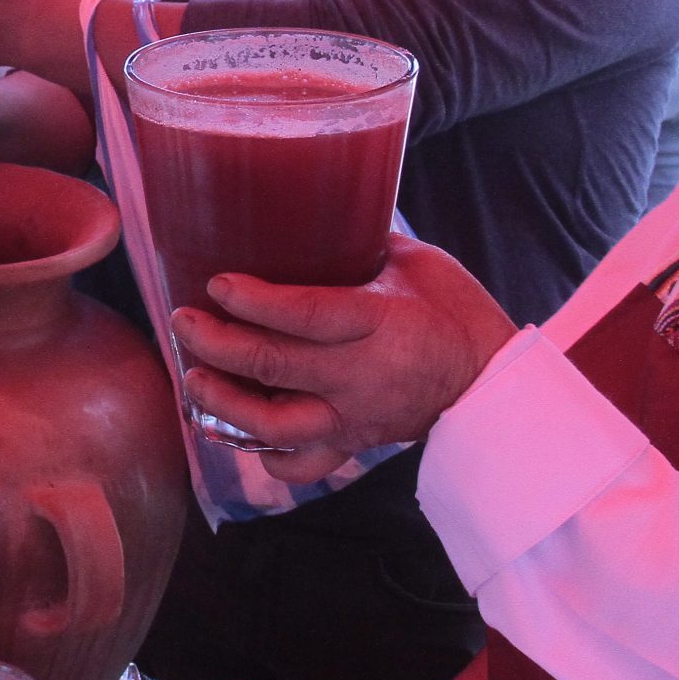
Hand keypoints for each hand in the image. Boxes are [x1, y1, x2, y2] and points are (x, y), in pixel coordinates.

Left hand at [169, 236, 518, 482]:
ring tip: (194, 378)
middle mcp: (361, 375)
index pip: (306, 314)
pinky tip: (237, 434)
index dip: (254, 301)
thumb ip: (361, 243)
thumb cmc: (456, 312)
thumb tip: (309, 213)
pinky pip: (302, 466)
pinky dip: (265, 458)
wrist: (495, 385)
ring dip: (225, 404)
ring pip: (277, 426)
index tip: (216, 283)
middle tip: (183, 321)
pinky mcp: (352, 444)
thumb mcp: (417, 262)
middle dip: (217, 343)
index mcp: (380, 323)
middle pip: (275, 365)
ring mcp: (354, 417)